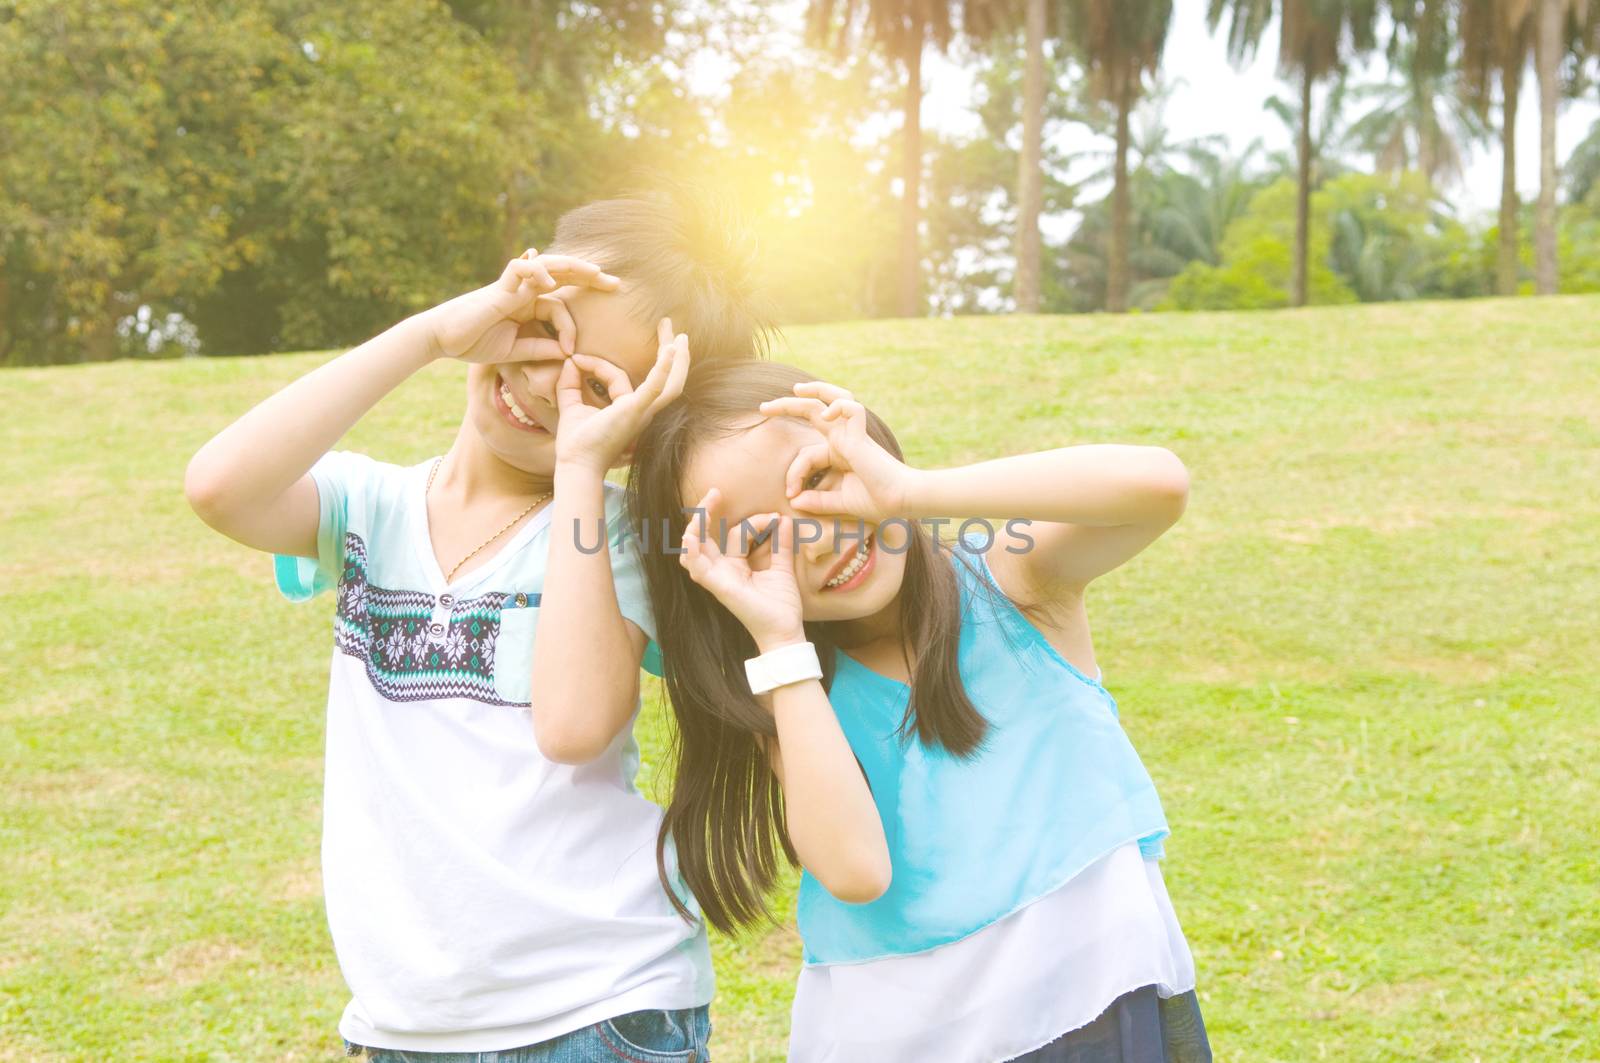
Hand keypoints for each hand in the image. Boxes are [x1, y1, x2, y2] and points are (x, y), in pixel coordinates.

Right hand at [423, 249, 618, 363]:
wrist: (442, 339)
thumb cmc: (474, 342)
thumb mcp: (515, 350)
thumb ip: (540, 349)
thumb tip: (568, 352)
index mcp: (528, 305)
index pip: (560, 306)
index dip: (571, 327)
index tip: (572, 351)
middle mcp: (524, 291)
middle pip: (563, 275)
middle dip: (590, 277)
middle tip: (616, 283)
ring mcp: (513, 286)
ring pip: (547, 265)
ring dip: (573, 266)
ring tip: (595, 271)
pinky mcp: (498, 287)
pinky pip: (520, 269)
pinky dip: (535, 270)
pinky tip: (549, 280)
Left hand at [554, 318, 689, 473]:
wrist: (576, 463)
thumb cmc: (576, 443)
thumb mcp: (571, 406)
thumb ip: (569, 384)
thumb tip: (569, 360)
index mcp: (629, 409)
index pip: (617, 376)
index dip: (595, 364)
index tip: (574, 359)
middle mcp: (642, 411)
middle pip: (666, 379)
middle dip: (670, 352)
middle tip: (670, 327)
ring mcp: (642, 412)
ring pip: (671, 384)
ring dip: (677, 359)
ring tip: (681, 336)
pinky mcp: (636, 410)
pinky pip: (655, 388)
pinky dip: (663, 369)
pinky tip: (670, 351)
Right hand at [680, 488, 805, 650]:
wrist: (786, 629)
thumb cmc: (781, 604)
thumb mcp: (782, 567)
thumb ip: (781, 544)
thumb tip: (783, 519)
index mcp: (735, 564)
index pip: (735, 533)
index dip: (754, 521)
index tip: (775, 518)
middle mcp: (722, 569)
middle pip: (705, 536)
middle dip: (707, 512)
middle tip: (716, 492)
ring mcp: (717, 578)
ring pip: (694, 548)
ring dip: (696, 527)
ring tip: (704, 507)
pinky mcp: (718, 587)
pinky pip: (697, 568)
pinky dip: (692, 552)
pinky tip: (690, 537)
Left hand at [758, 382, 912, 521]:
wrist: (901, 503)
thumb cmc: (877, 502)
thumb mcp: (840, 502)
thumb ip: (818, 501)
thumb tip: (794, 501)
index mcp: (840, 453)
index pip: (807, 454)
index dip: (794, 473)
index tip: (792, 495)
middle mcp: (845, 439)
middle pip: (815, 411)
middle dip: (788, 406)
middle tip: (763, 407)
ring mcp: (854, 434)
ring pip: (835, 398)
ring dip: (815, 390)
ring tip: (795, 388)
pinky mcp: (862, 435)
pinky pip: (851, 408)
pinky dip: (838, 405)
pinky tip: (826, 414)